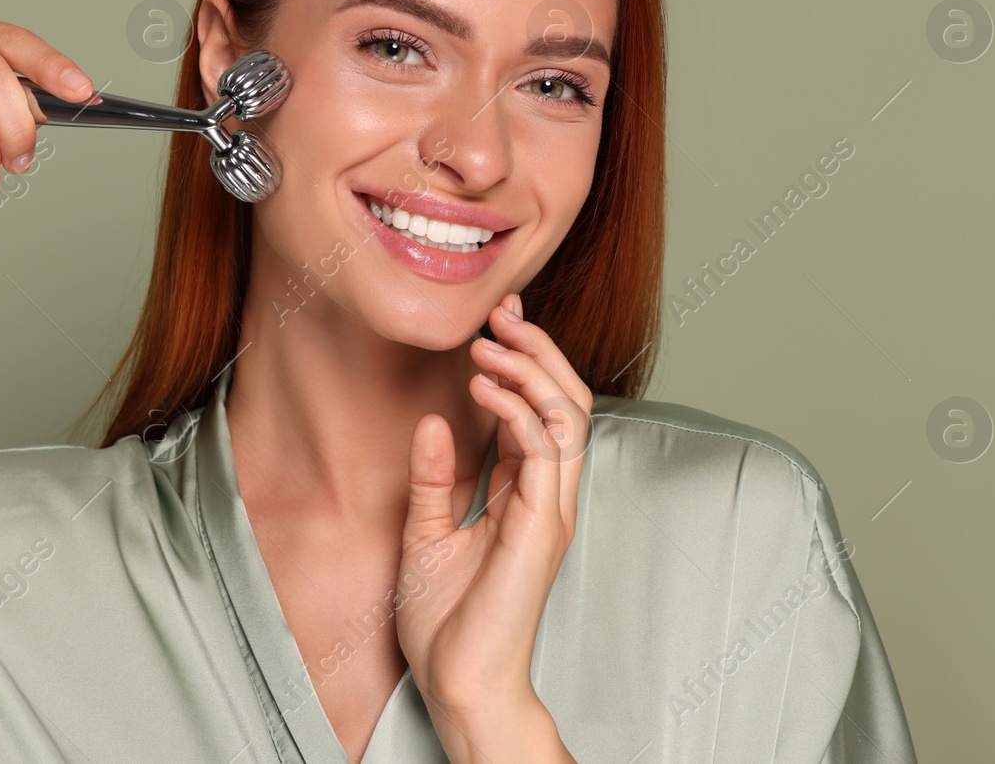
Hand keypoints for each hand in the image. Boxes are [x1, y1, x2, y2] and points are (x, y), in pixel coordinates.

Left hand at [396, 292, 591, 753]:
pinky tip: (483, 389)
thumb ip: (434, 479)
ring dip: (531, 369)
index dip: (523, 361)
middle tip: (503, 312)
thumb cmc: (446, 622)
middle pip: (567, 401)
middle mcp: (549, 496)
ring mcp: (551, 510)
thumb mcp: (426, 533)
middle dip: (538, 349)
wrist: (459, 682)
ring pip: (567, 415)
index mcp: (527, 495)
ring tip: (491, 343)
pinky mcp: (543, 525)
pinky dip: (518, 409)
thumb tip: (433, 421)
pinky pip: (545, 450)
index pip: (541, 410)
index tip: (493, 324)